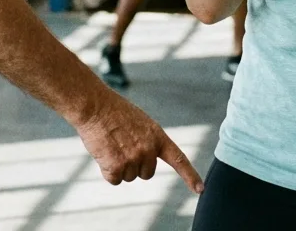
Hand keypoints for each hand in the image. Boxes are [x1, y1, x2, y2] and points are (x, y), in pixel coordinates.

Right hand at [72, 89, 202, 191]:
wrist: (95, 106)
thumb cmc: (114, 112)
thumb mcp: (140, 123)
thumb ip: (148, 141)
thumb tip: (146, 161)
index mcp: (157, 136)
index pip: (179, 159)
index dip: (190, 176)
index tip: (200, 189)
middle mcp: (149, 149)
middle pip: (146, 173)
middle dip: (135, 165)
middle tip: (121, 145)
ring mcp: (133, 158)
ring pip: (129, 177)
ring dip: (118, 166)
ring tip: (111, 145)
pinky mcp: (116, 166)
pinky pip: (114, 179)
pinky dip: (107, 171)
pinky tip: (103, 153)